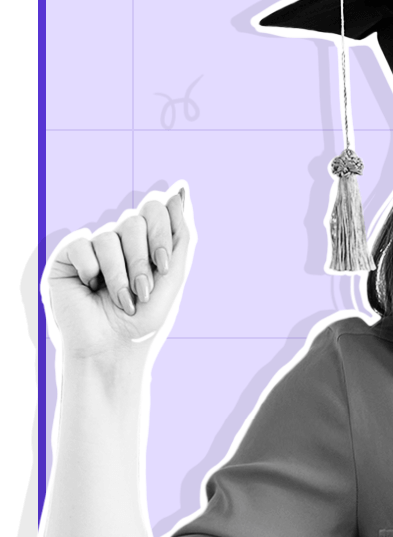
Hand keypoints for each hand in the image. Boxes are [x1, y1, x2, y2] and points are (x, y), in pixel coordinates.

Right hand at [44, 185, 192, 361]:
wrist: (114, 349)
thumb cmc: (146, 317)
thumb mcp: (173, 274)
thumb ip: (181, 232)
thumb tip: (181, 187)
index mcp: (145, 241)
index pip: (156, 208)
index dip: (162, 232)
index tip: (164, 265)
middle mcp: (119, 239)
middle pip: (135, 219)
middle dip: (143, 258)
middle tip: (143, 290)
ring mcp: (93, 247)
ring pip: (110, 234)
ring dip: (121, 274)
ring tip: (122, 301)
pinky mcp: (67, 257)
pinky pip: (82, 244)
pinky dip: (94, 271)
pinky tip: (91, 289)